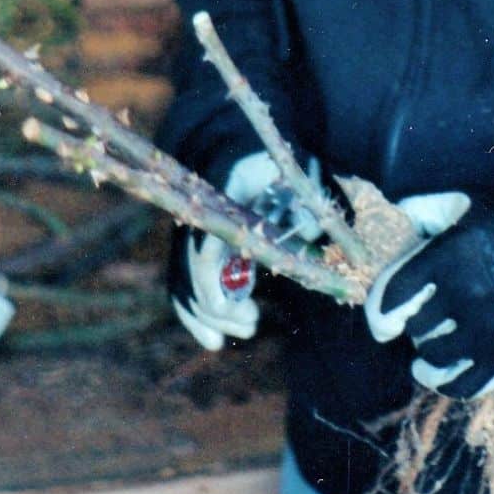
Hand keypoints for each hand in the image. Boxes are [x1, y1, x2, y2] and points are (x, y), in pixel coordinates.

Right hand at [170, 150, 349, 349]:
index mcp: (220, 199)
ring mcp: (191, 237)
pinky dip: (199, 316)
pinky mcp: (192, 252)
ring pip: (186, 286)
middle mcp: (198, 221)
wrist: (235, 152)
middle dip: (220, 308)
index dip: (214, 284)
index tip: (234, 310)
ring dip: (210, 317)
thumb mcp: (289, 173)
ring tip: (248, 328)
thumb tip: (308, 230)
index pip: (206, 250)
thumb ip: (300, 200)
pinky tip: (214, 341)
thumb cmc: (269, 164)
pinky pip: (187, 288)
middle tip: (253, 322)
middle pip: (195, 275)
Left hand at [365, 190, 493, 398]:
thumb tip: (400, 211)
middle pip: (414, 327)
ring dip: (429, 353)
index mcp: (449, 256)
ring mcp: (486, 330)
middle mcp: (464, 295)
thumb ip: (429, 207)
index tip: (386, 325)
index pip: (392, 295)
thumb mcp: (469, 204)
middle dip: (416, 324)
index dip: (381, 315)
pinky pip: (462, 385)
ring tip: (434, 347)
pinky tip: (442, 374)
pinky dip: (446, 383)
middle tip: (428, 318)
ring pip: (433, 357)